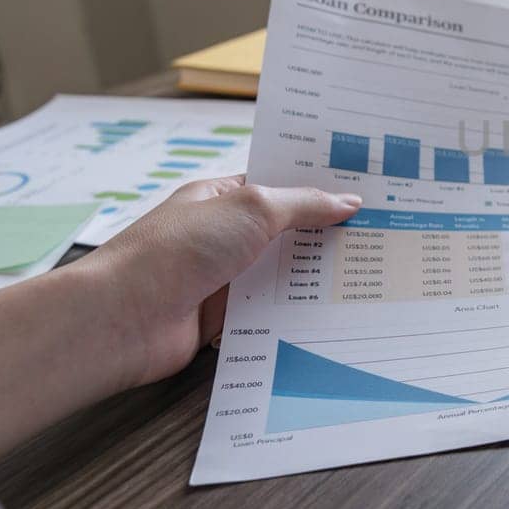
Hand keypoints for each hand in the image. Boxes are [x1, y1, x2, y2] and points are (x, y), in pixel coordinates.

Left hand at [83, 176, 360, 387]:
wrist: (124, 319)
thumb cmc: (177, 250)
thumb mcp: (250, 209)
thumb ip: (302, 205)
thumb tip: (347, 201)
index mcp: (223, 199)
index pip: (280, 187)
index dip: (320, 189)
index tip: (368, 193)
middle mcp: (224, 237)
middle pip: (287, 234)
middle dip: (327, 237)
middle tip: (384, 236)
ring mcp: (224, 280)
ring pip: (282, 277)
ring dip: (315, 280)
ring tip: (373, 278)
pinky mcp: (226, 321)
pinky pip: (271, 315)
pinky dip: (296, 316)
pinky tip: (336, 316)